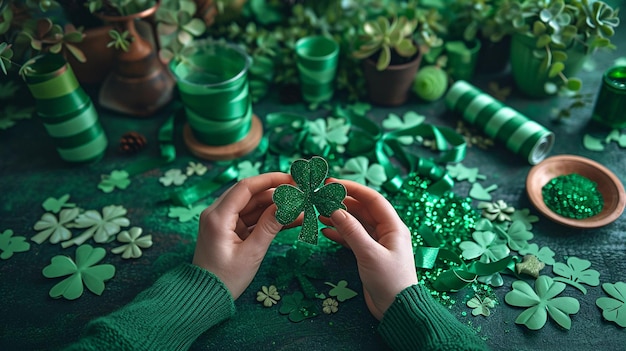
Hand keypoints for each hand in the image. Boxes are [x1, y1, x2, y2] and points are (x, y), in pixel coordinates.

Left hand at [192, 172, 292, 298]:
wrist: (204, 298)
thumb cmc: (225, 279)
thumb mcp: (252, 253)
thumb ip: (270, 226)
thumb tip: (288, 204)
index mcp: (218, 217)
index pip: (246, 187)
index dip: (270, 180)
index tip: (292, 179)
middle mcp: (217, 214)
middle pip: (251, 195)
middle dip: (277, 194)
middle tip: (301, 194)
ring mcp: (223, 222)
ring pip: (253, 207)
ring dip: (276, 208)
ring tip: (301, 209)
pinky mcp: (229, 230)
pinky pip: (251, 219)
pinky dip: (269, 220)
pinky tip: (291, 220)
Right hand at [320, 179, 416, 319]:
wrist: (396, 310)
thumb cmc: (389, 281)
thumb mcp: (369, 254)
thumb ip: (352, 231)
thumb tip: (335, 210)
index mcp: (393, 226)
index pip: (372, 199)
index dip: (352, 189)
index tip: (332, 183)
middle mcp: (386, 231)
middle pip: (362, 209)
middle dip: (342, 203)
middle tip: (321, 198)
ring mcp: (377, 243)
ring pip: (356, 224)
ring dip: (339, 218)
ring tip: (319, 213)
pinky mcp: (369, 255)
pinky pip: (353, 238)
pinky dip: (340, 234)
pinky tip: (325, 231)